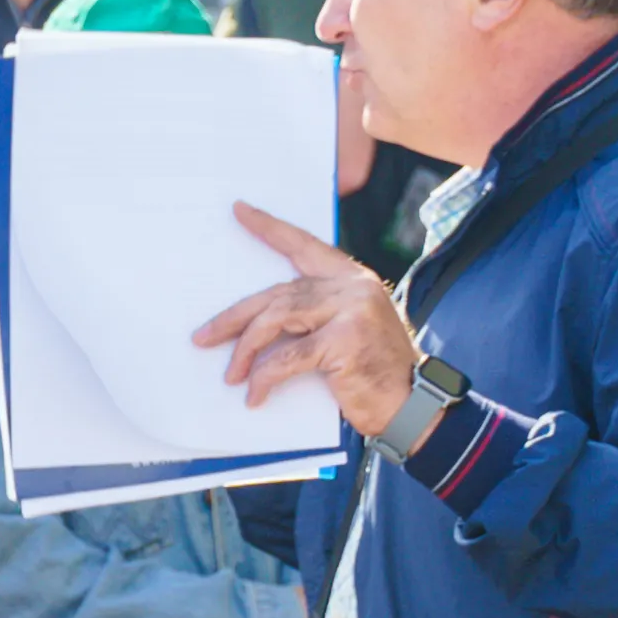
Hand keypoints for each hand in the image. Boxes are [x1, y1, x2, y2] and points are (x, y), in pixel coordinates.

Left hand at [197, 207, 422, 434]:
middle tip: (204, 336)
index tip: (239, 212)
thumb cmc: (375, 374)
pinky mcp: (345, 340)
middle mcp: (353, 287)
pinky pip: (288, 357)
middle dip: (236, 317)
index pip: (304, 246)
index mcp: (353, 279)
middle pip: (278, 294)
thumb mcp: (347, 333)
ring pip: (277, 319)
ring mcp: (351, 311)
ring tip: (231, 374)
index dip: (270, 229)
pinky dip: (265, 377)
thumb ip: (314, 317)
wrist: (413, 405)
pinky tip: (255, 394)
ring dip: (246, 349)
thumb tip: (258, 323)